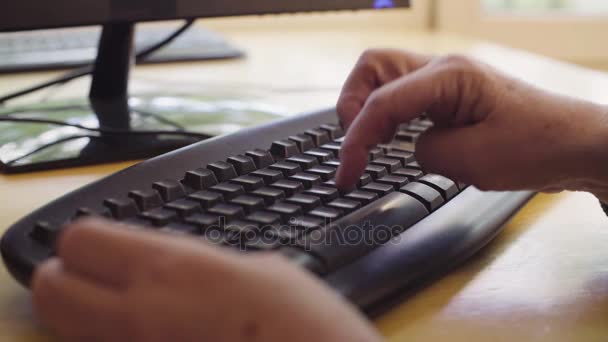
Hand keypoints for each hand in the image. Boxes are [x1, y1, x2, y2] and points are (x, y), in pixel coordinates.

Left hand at [32, 219, 380, 341]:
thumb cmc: (302, 324)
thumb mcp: (257, 268)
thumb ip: (201, 264)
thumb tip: (177, 265)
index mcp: (173, 271)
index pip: (80, 241)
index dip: (86, 240)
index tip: (102, 245)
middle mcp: (141, 317)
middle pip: (50, 289)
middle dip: (64, 277)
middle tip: (94, 276)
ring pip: (68, 329)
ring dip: (84, 312)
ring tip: (122, 306)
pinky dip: (116, 339)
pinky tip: (155, 333)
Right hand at [336, 49, 607, 199]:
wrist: (576, 146)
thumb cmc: (538, 147)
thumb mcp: (474, 161)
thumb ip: (425, 152)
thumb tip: (409, 148)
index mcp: (449, 76)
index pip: (382, 102)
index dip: (356, 139)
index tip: (347, 172)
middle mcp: (443, 70)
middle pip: (372, 68)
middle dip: (352, 107)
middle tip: (356, 147)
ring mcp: (446, 81)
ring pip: (383, 78)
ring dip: (367, 110)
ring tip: (370, 147)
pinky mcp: (450, 97)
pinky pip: (403, 96)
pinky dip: (387, 116)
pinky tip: (392, 141)